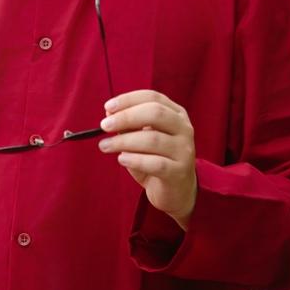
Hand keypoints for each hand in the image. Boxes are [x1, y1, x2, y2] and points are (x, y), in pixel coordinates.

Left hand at [99, 89, 197, 229]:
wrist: (176, 192)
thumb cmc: (155, 160)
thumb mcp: (141, 140)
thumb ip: (129, 126)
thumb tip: (109, 114)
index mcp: (176, 114)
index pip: (153, 97)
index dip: (128, 100)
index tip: (107, 108)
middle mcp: (184, 129)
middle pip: (155, 113)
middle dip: (126, 117)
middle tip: (104, 126)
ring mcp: (184, 150)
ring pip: (153, 139)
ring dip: (124, 141)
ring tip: (105, 146)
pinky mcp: (179, 172)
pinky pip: (156, 163)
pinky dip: (135, 159)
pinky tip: (122, 159)